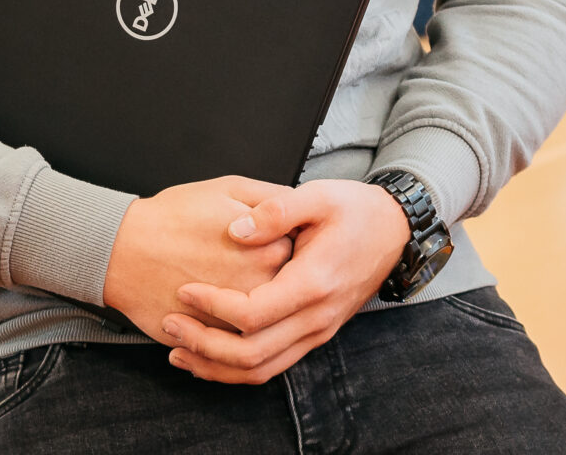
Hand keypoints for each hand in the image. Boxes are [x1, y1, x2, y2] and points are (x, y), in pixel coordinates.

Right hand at [100, 177, 293, 344]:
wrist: (122, 252)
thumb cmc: (172, 217)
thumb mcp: (228, 188)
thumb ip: (273, 197)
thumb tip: (299, 204)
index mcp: (270, 250)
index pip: (300, 250)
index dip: (283, 240)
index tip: (267, 235)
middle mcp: (261, 288)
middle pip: (286, 285)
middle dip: (270, 272)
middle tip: (238, 256)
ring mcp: (237, 319)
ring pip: (261, 315)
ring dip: (251, 300)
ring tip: (221, 275)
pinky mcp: (213, 339)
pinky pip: (234, 336)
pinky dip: (228, 323)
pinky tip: (212, 301)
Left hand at [161, 178, 412, 383]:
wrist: (395, 231)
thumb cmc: (355, 210)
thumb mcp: (319, 195)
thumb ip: (276, 210)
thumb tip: (236, 230)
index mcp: (314, 283)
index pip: (252, 314)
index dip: (212, 306)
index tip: (184, 289)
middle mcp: (317, 317)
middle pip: (251, 354)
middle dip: (203, 344)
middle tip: (170, 323)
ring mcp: (318, 332)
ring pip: (260, 370)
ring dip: (215, 366)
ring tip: (177, 351)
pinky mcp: (315, 335)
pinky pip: (272, 367)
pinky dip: (235, 369)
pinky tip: (208, 356)